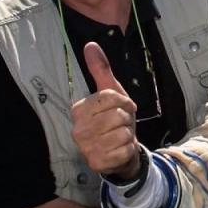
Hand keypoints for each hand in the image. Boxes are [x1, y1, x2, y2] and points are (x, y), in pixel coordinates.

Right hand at [71, 42, 139, 178]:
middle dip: (127, 119)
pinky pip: (125, 149)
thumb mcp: (111, 93)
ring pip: (123, 132)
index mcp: (79, 109)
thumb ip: (101, 70)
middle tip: (121, 125)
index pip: (110, 96)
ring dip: (128, 135)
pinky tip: (120, 150)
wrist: (119, 152)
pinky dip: (128, 149)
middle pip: (118, 114)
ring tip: (120, 137)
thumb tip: (90, 45)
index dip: (125, 101)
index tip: (125, 107)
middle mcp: (78, 129)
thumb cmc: (115, 121)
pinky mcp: (98, 163)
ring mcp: (86, 147)